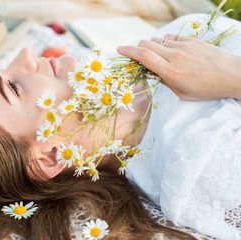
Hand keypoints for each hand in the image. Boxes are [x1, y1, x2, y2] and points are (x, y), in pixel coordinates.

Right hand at [117, 34, 240, 99]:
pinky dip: (164, 43)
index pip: (143, 56)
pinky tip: (169, 51)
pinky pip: (170, 38)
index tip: (119, 50)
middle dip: (136, 48)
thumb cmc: (207, 89)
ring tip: (155, 56)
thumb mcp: (182, 93)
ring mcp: (184, 46)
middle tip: (134, 54)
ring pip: (157, 40)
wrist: (232, 75)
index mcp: (171, 73)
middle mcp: (175, 56)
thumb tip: (153, 72)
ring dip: (151, 46)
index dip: (128, 51)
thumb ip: (165, 81)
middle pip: (147, 44)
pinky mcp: (191, 40)